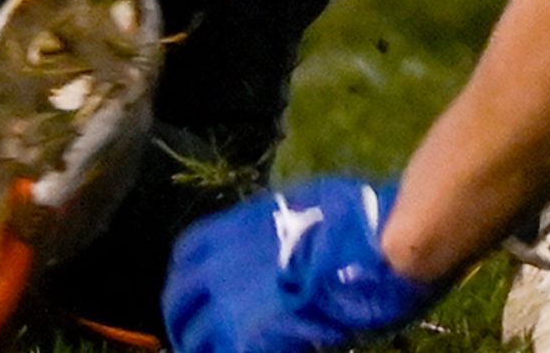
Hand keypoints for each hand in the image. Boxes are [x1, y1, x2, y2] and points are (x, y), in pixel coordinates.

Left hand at [164, 177, 442, 352]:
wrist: (372, 249)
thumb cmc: (350, 221)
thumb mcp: (300, 212)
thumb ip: (274, 235)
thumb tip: (277, 248)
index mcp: (230, 232)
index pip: (186, 257)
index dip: (189, 281)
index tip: (199, 295)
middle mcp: (219, 268)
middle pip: (177, 303)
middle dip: (185, 323)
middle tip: (200, 337)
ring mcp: (231, 307)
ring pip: (196, 340)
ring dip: (204, 345)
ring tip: (222, 349)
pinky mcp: (250, 340)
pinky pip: (227, 352)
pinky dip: (234, 350)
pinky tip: (257, 351)